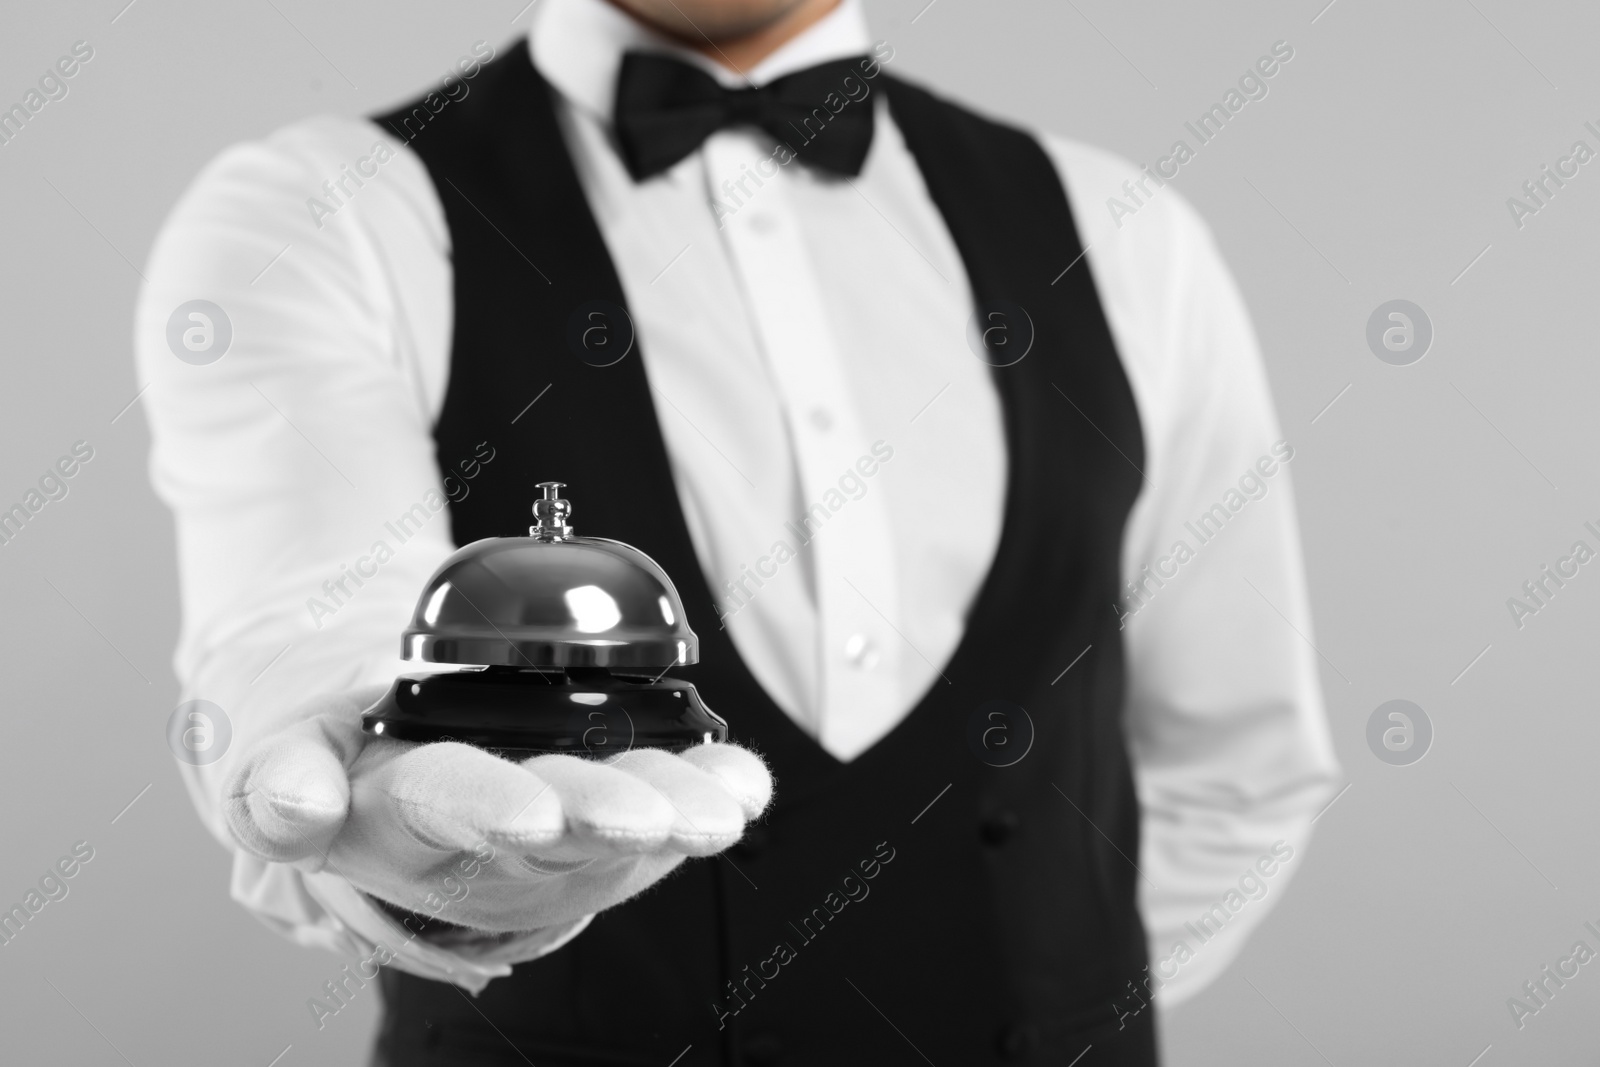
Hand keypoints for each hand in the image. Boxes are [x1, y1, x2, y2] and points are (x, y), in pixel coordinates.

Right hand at [221, 685, 771, 932]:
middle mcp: (481, 846)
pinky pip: (663, 813)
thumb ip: (278, 779)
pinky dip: (709, 792)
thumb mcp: (278, 750)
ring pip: (617, 828)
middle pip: (547, 830)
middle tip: (650, 815)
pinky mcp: (602, 832)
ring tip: (722, 806)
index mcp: (392, 820)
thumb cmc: (338, 747)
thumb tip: (300, 811)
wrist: (379, 760)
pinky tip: (746, 784)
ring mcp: (551, 844)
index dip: (485, 810)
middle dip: (601, 818)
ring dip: (673, 813)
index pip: (437, 809)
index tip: (531, 813)